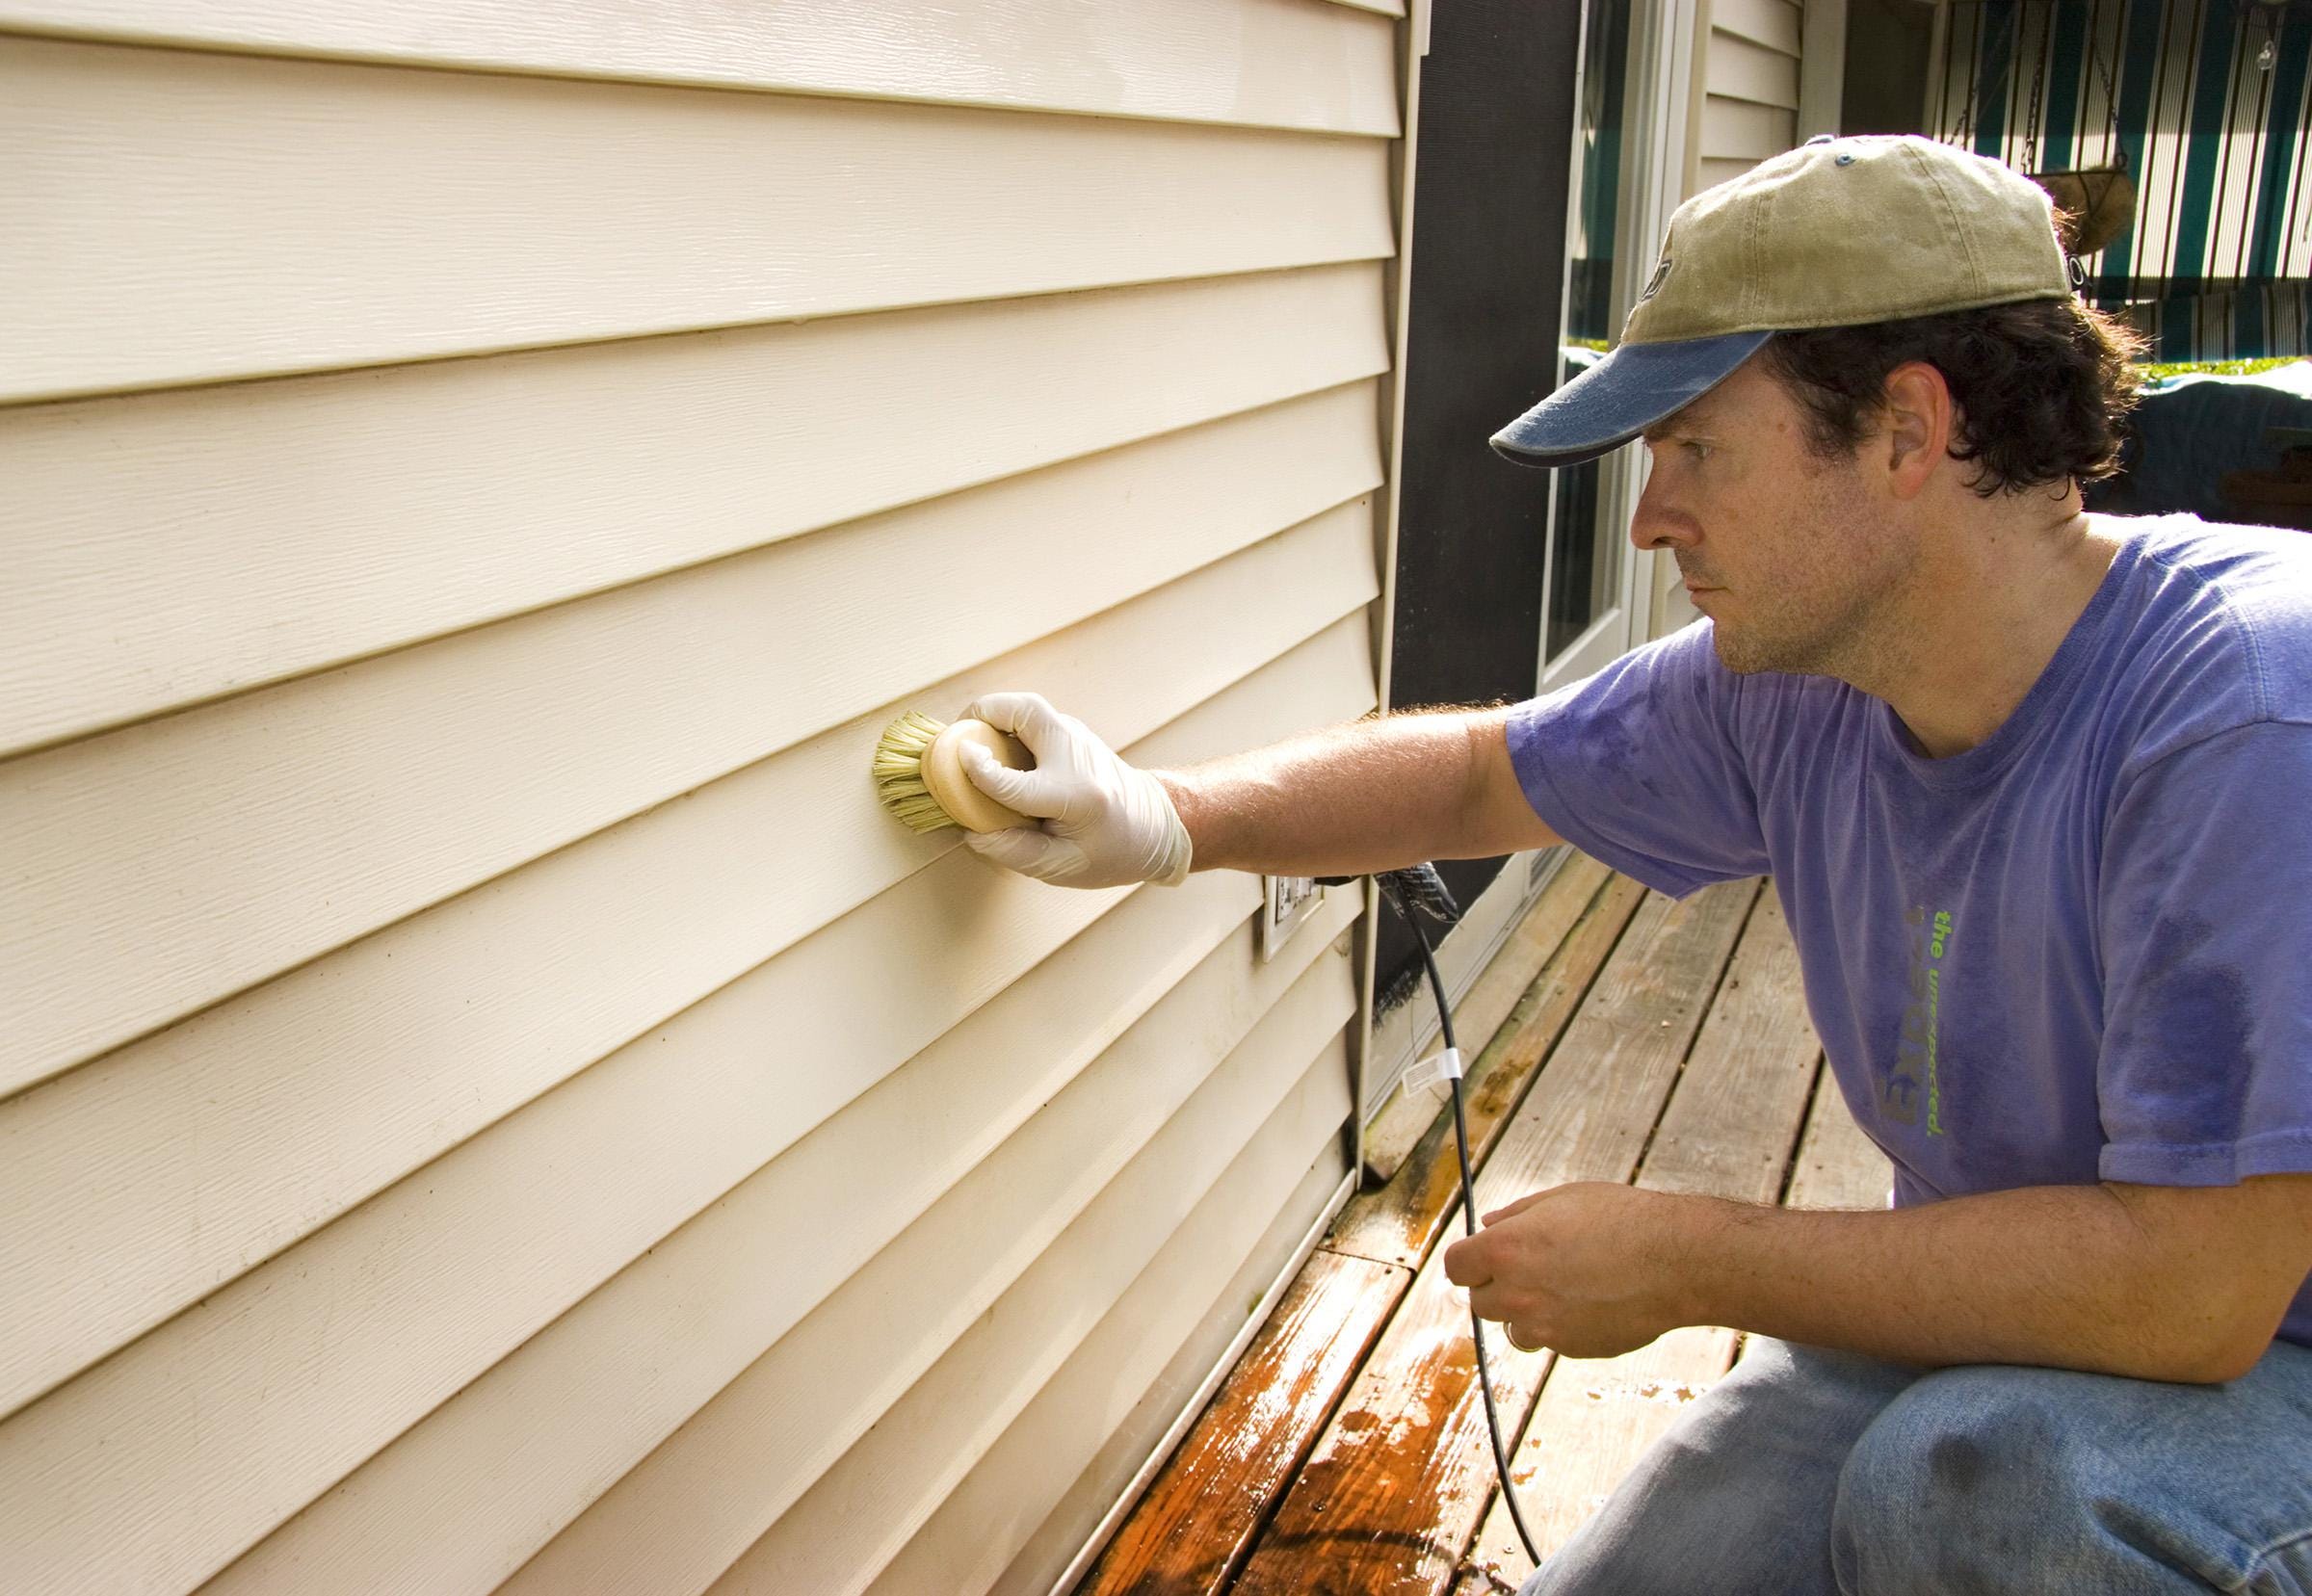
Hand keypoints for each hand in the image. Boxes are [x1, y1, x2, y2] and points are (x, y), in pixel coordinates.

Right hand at [955, 692, 1193, 888]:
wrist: (1157, 826)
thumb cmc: (1112, 852)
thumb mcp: (1065, 868)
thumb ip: (1016, 852)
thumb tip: (972, 833)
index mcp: (1076, 798)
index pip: (1017, 783)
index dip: (981, 772)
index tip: (958, 760)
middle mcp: (1077, 758)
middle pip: (1027, 711)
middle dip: (986, 712)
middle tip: (959, 733)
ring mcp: (1078, 738)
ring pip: (1029, 707)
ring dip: (994, 715)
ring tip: (971, 738)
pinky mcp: (1074, 733)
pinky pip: (1033, 718)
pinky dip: (1007, 724)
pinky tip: (994, 747)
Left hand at [1442, 1183, 1705, 1358]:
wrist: (1676, 1261)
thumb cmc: (1621, 1218)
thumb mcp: (1562, 1198)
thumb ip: (1516, 1215)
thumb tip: (1487, 1224)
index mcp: (1504, 1250)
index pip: (1455, 1267)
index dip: (1469, 1262)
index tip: (1484, 1258)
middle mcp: (1516, 1293)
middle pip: (1481, 1303)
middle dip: (1498, 1287)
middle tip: (1533, 1268)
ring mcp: (1544, 1327)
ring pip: (1515, 1328)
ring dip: (1528, 1312)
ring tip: (1569, 1286)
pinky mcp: (1572, 1349)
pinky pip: (1552, 1341)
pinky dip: (1563, 1327)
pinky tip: (1595, 1302)